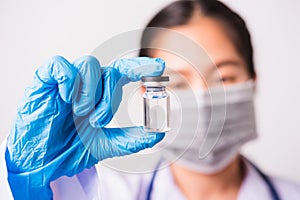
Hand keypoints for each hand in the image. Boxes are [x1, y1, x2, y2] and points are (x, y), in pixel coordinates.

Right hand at [5, 55, 165, 198]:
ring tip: (81, 112)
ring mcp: (66, 81)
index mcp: (100, 94)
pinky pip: (59, 65)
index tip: (160, 67)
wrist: (43, 162)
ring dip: (90, 91)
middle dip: (109, 97)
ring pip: (88, 64)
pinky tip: (66, 97)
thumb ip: (131, 139)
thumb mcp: (106, 145)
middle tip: (97, 121)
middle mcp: (86, 84)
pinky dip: (67, 79)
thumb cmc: (70, 149)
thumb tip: (157, 134)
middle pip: (109, 70)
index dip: (141, 67)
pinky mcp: (45, 81)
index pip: (123, 72)